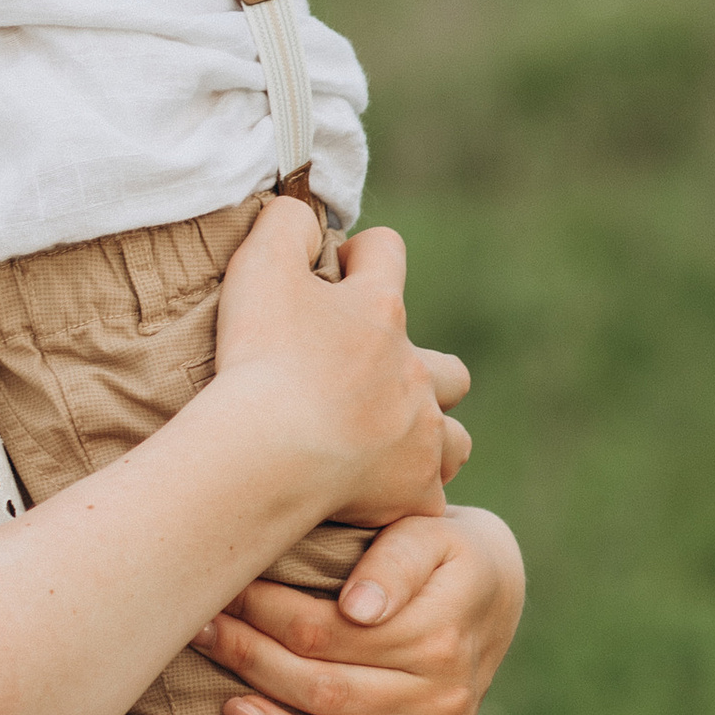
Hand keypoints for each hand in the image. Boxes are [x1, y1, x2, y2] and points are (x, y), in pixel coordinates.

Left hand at [192, 501, 525, 714]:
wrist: (492, 586)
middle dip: (252, 660)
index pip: (325, 633)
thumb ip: (395, 561)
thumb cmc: (442, 553)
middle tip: (202, 632)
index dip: (263, 613)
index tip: (220, 591)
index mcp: (434, 634)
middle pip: (324, 691)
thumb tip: (359, 608)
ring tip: (229, 709)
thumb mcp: (427, 533)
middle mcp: (440, 695)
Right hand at [211, 208, 446, 534]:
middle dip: (421, 367)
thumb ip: (285, 222)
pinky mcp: (413, 493)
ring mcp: (420, 435)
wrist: (270, 451)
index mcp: (378, 310)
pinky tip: (380, 501)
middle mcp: (413, 371)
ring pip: (455, 436)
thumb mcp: (260, 264)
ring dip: (430, 436)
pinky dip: (407, 497)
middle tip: (367, 383)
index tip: (330, 275)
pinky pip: (429, 497)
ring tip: (388, 446)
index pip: (388, 254)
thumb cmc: (262, 356)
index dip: (361, 256)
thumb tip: (303, 213)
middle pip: (448, 365)